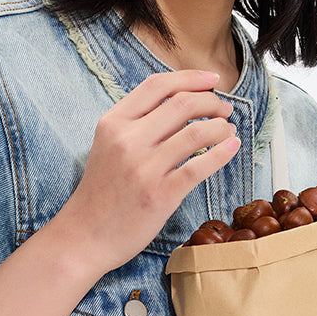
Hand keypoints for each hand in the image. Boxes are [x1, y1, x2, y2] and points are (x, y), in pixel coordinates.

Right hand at [57, 69, 239, 274]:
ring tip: (228, 129)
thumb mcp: (106, 147)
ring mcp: (144, 168)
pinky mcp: (160, 195)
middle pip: (182, 104)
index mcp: (113, 123)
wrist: (84, 237)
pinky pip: (199, 166)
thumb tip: (178, 105)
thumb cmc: (100, 195)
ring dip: (220, 127)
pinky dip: (222, 153)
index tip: (212, 80)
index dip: (190, 78)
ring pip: (196, 133)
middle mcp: (128, 141)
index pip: (158, 86)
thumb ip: (134, 125)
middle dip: (212, 101)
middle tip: (224, 108)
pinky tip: (232, 147)